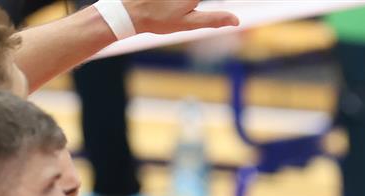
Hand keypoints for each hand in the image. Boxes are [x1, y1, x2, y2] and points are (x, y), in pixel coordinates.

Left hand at [124, 1, 239, 35]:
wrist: (129, 12)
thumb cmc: (159, 19)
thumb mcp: (189, 23)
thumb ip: (214, 19)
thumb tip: (236, 21)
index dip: (224, 4)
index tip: (200, 9)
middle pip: (198, 0)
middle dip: (195, 5)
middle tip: (192, 10)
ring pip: (191, 0)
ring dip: (190, 5)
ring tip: (174, 11)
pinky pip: (187, 0)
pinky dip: (182, 4)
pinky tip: (168, 7)